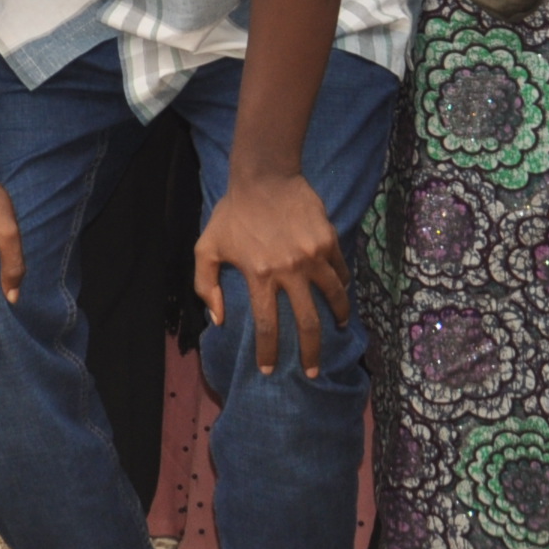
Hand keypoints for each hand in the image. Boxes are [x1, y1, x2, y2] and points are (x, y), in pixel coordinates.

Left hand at [197, 171, 349, 379]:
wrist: (264, 177)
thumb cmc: (232, 213)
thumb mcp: (206, 247)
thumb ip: (206, 285)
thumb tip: (219, 319)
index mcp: (258, 275)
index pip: (267, 326)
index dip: (268, 352)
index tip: (268, 370)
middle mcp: (289, 271)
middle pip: (307, 324)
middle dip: (310, 353)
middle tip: (312, 371)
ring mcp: (313, 257)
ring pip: (334, 299)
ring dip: (337, 319)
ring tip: (336, 330)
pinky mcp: (330, 243)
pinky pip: (341, 273)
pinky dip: (342, 287)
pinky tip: (340, 294)